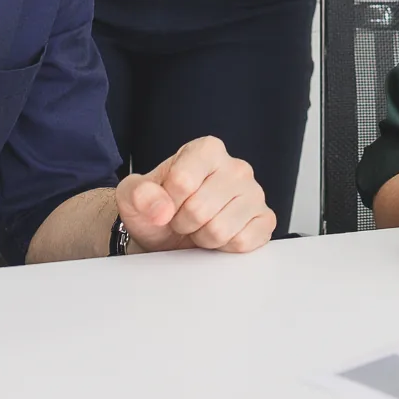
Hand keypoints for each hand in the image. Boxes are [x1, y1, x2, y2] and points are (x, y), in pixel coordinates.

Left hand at [116, 136, 275, 252]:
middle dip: (183, 223)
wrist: (169, 232)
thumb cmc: (156, 208)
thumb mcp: (132, 196)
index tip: (166, 202)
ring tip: (200, 227)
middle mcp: (236, 167)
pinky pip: (243, 242)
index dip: (166, 202)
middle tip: (183, 219)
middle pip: (199, 209)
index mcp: (206, 150)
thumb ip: (138, 194)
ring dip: (202, 238)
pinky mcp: (265, 220)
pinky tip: (220, 236)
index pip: (182, 181)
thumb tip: (160, 209)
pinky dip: (224, 247)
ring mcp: (255, 194)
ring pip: (220, 230)